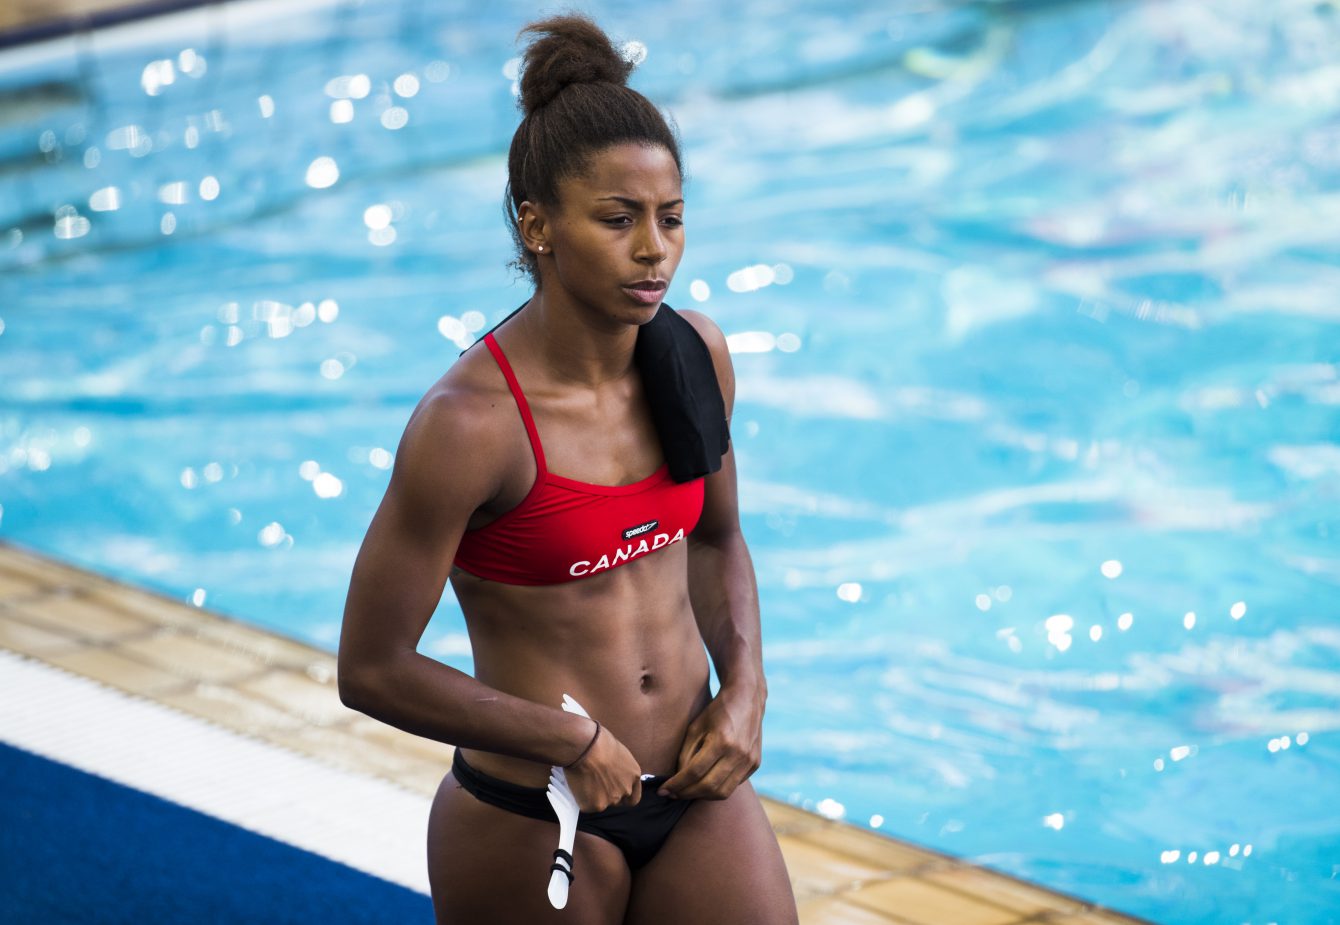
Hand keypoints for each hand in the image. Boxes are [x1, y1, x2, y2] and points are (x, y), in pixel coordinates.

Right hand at [561, 720, 643, 812]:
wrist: (584, 745)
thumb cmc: (598, 741)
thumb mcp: (617, 753)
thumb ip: (618, 769)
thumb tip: (610, 772)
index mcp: (634, 775)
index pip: (633, 797)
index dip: (623, 796)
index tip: (614, 791)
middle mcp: (625, 790)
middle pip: (617, 800)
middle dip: (606, 794)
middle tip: (594, 782)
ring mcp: (611, 800)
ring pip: (600, 803)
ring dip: (593, 795)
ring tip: (584, 779)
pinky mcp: (595, 805)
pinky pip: (586, 805)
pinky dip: (581, 797)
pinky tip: (578, 783)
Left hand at [659, 681, 764, 800]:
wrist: (746, 698)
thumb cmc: (716, 711)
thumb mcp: (695, 728)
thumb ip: (686, 755)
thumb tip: (678, 780)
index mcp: (721, 741)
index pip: (694, 773)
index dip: (676, 785)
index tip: (663, 790)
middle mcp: (738, 753)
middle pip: (708, 787)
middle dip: (687, 794)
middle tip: (672, 794)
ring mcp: (749, 760)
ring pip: (723, 792)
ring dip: (702, 796)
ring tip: (687, 791)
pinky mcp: (755, 764)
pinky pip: (734, 785)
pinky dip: (718, 788)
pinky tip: (706, 783)